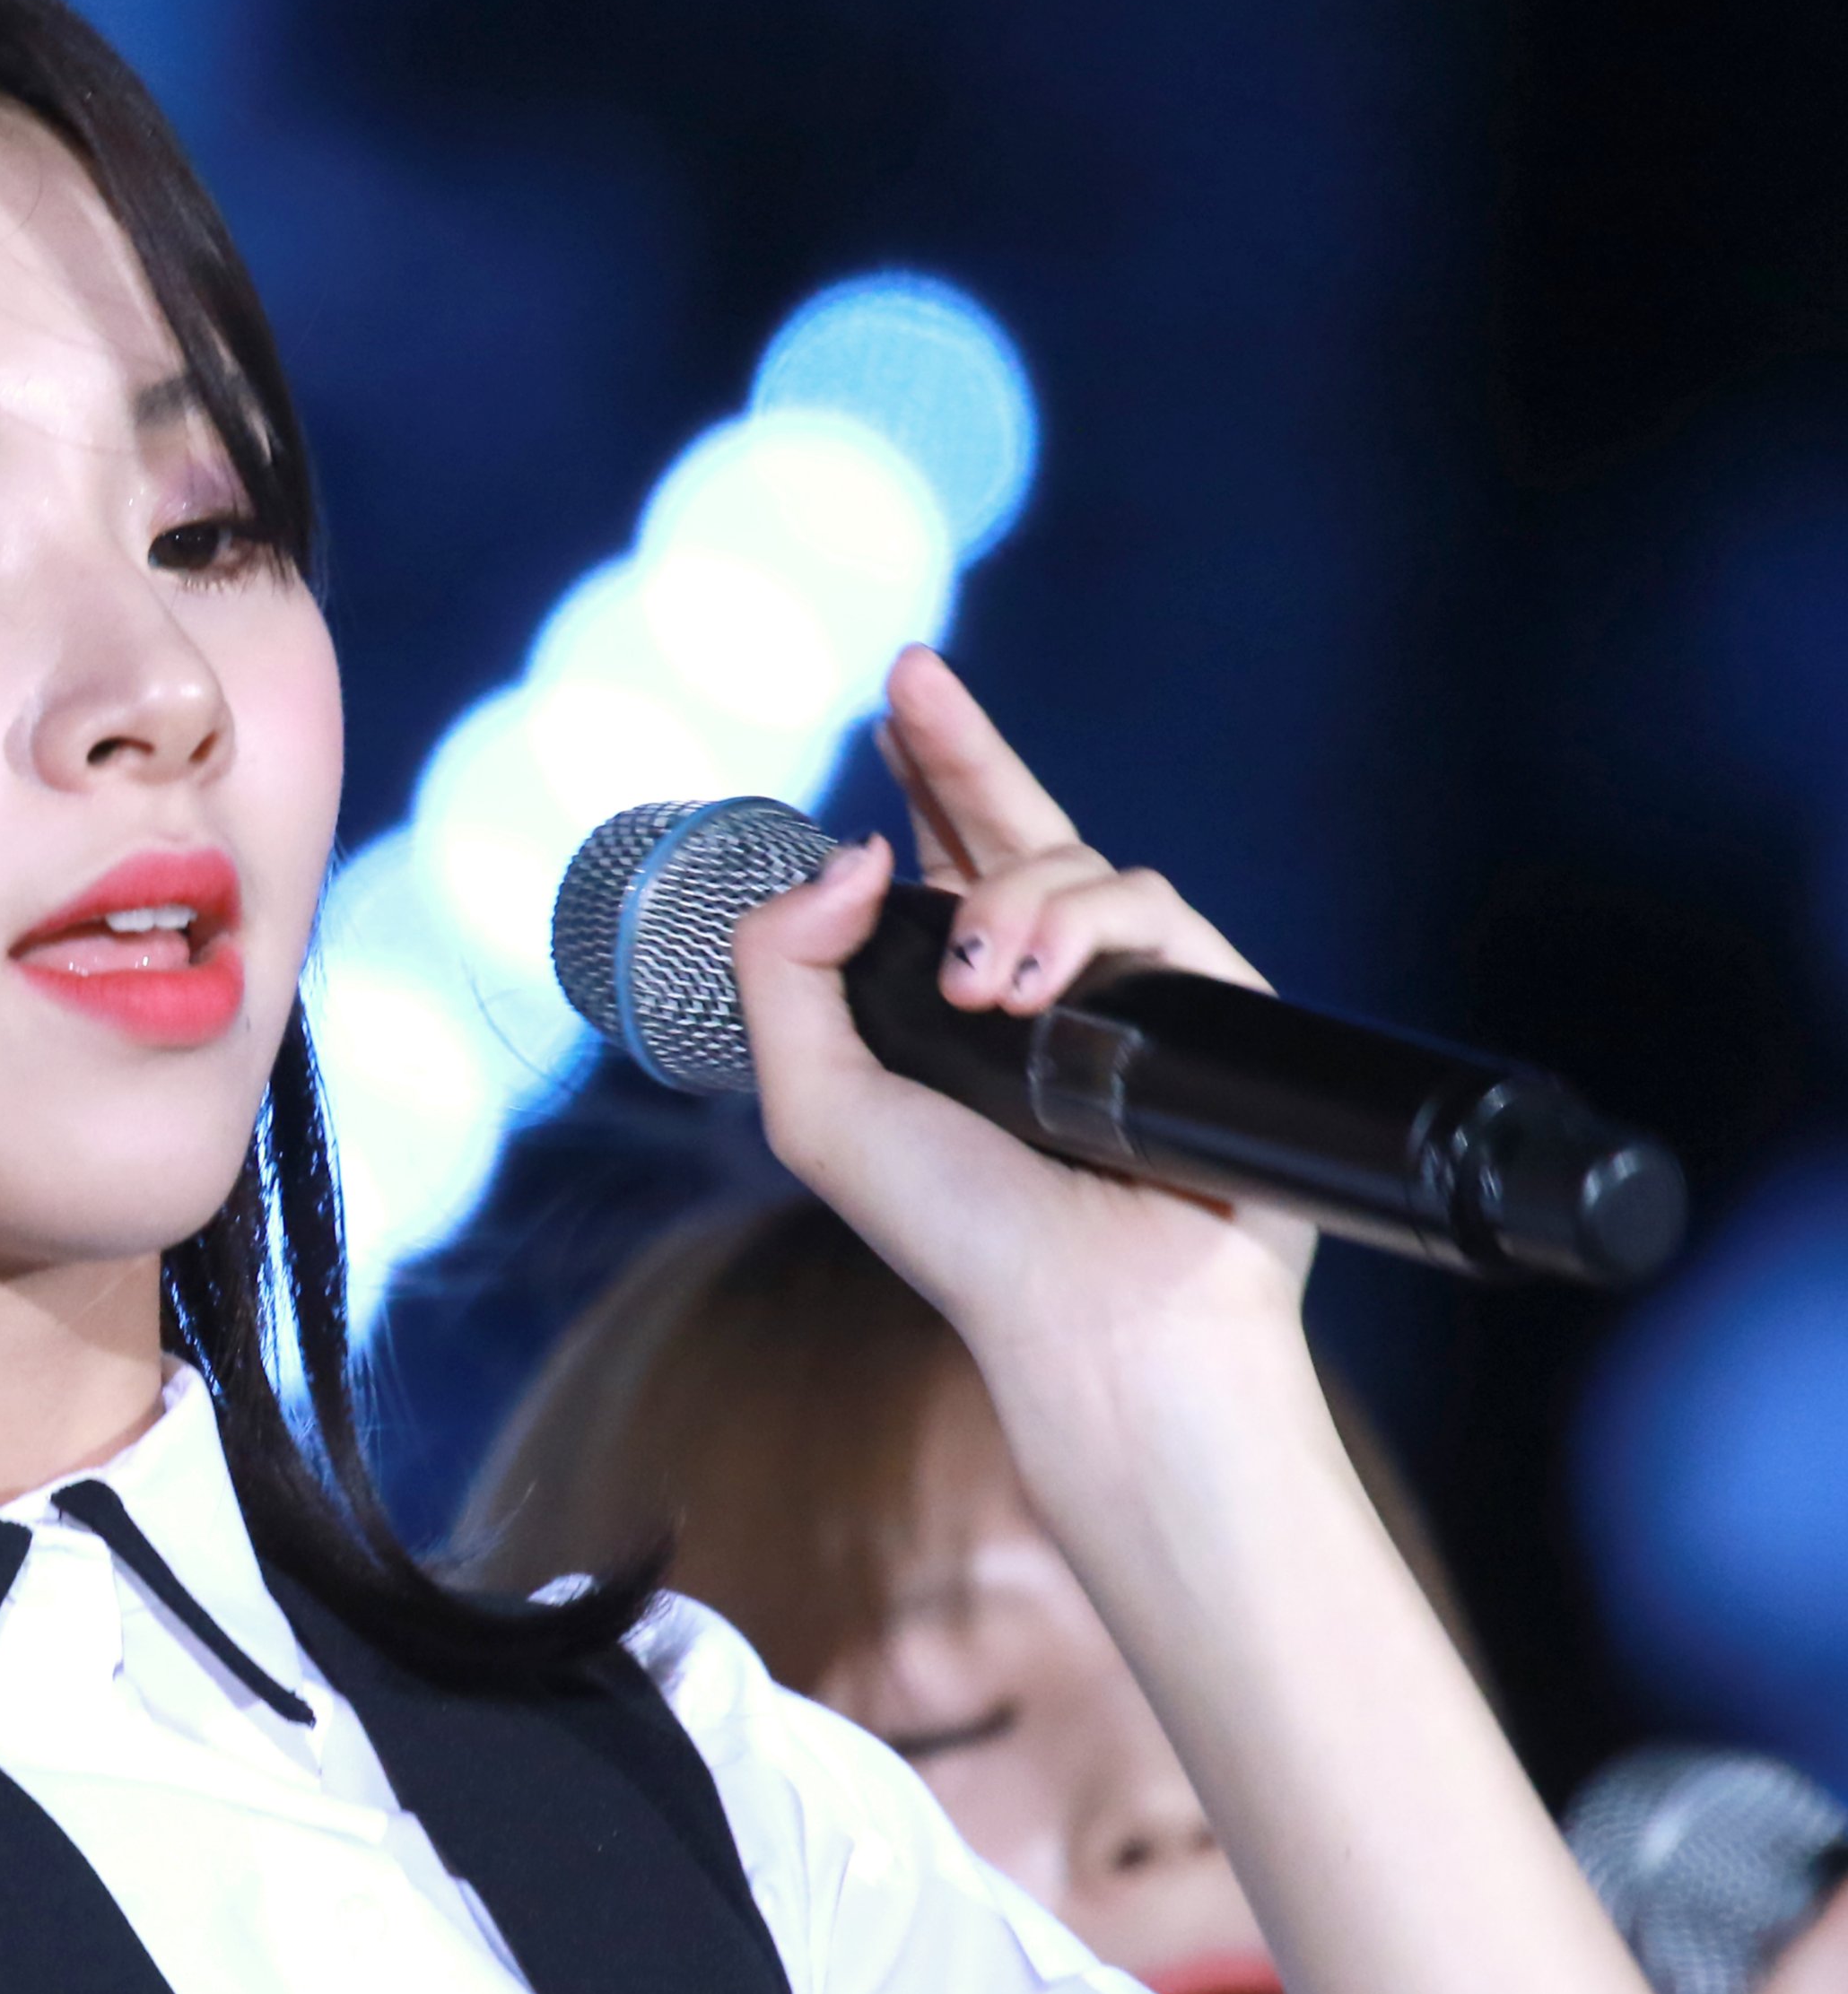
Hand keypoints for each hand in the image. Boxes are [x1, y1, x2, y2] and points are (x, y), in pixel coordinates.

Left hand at [731, 646, 1317, 1468]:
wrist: (1092, 1315)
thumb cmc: (959, 1233)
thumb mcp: (815, 1101)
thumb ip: (786, 969)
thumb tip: (853, 849)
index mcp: (948, 1006)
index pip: (935, 868)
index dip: (923, 780)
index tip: (896, 702)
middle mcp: (1040, 986)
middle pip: (1009, 826)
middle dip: (962, 744)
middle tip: (915, 678)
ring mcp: (1128, 987)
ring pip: (1066, 860)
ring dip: (1006, 897)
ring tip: (975, 982)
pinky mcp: (1207, 996)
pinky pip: (1146, 897)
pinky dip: (1076, 921)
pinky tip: (1024, 984)